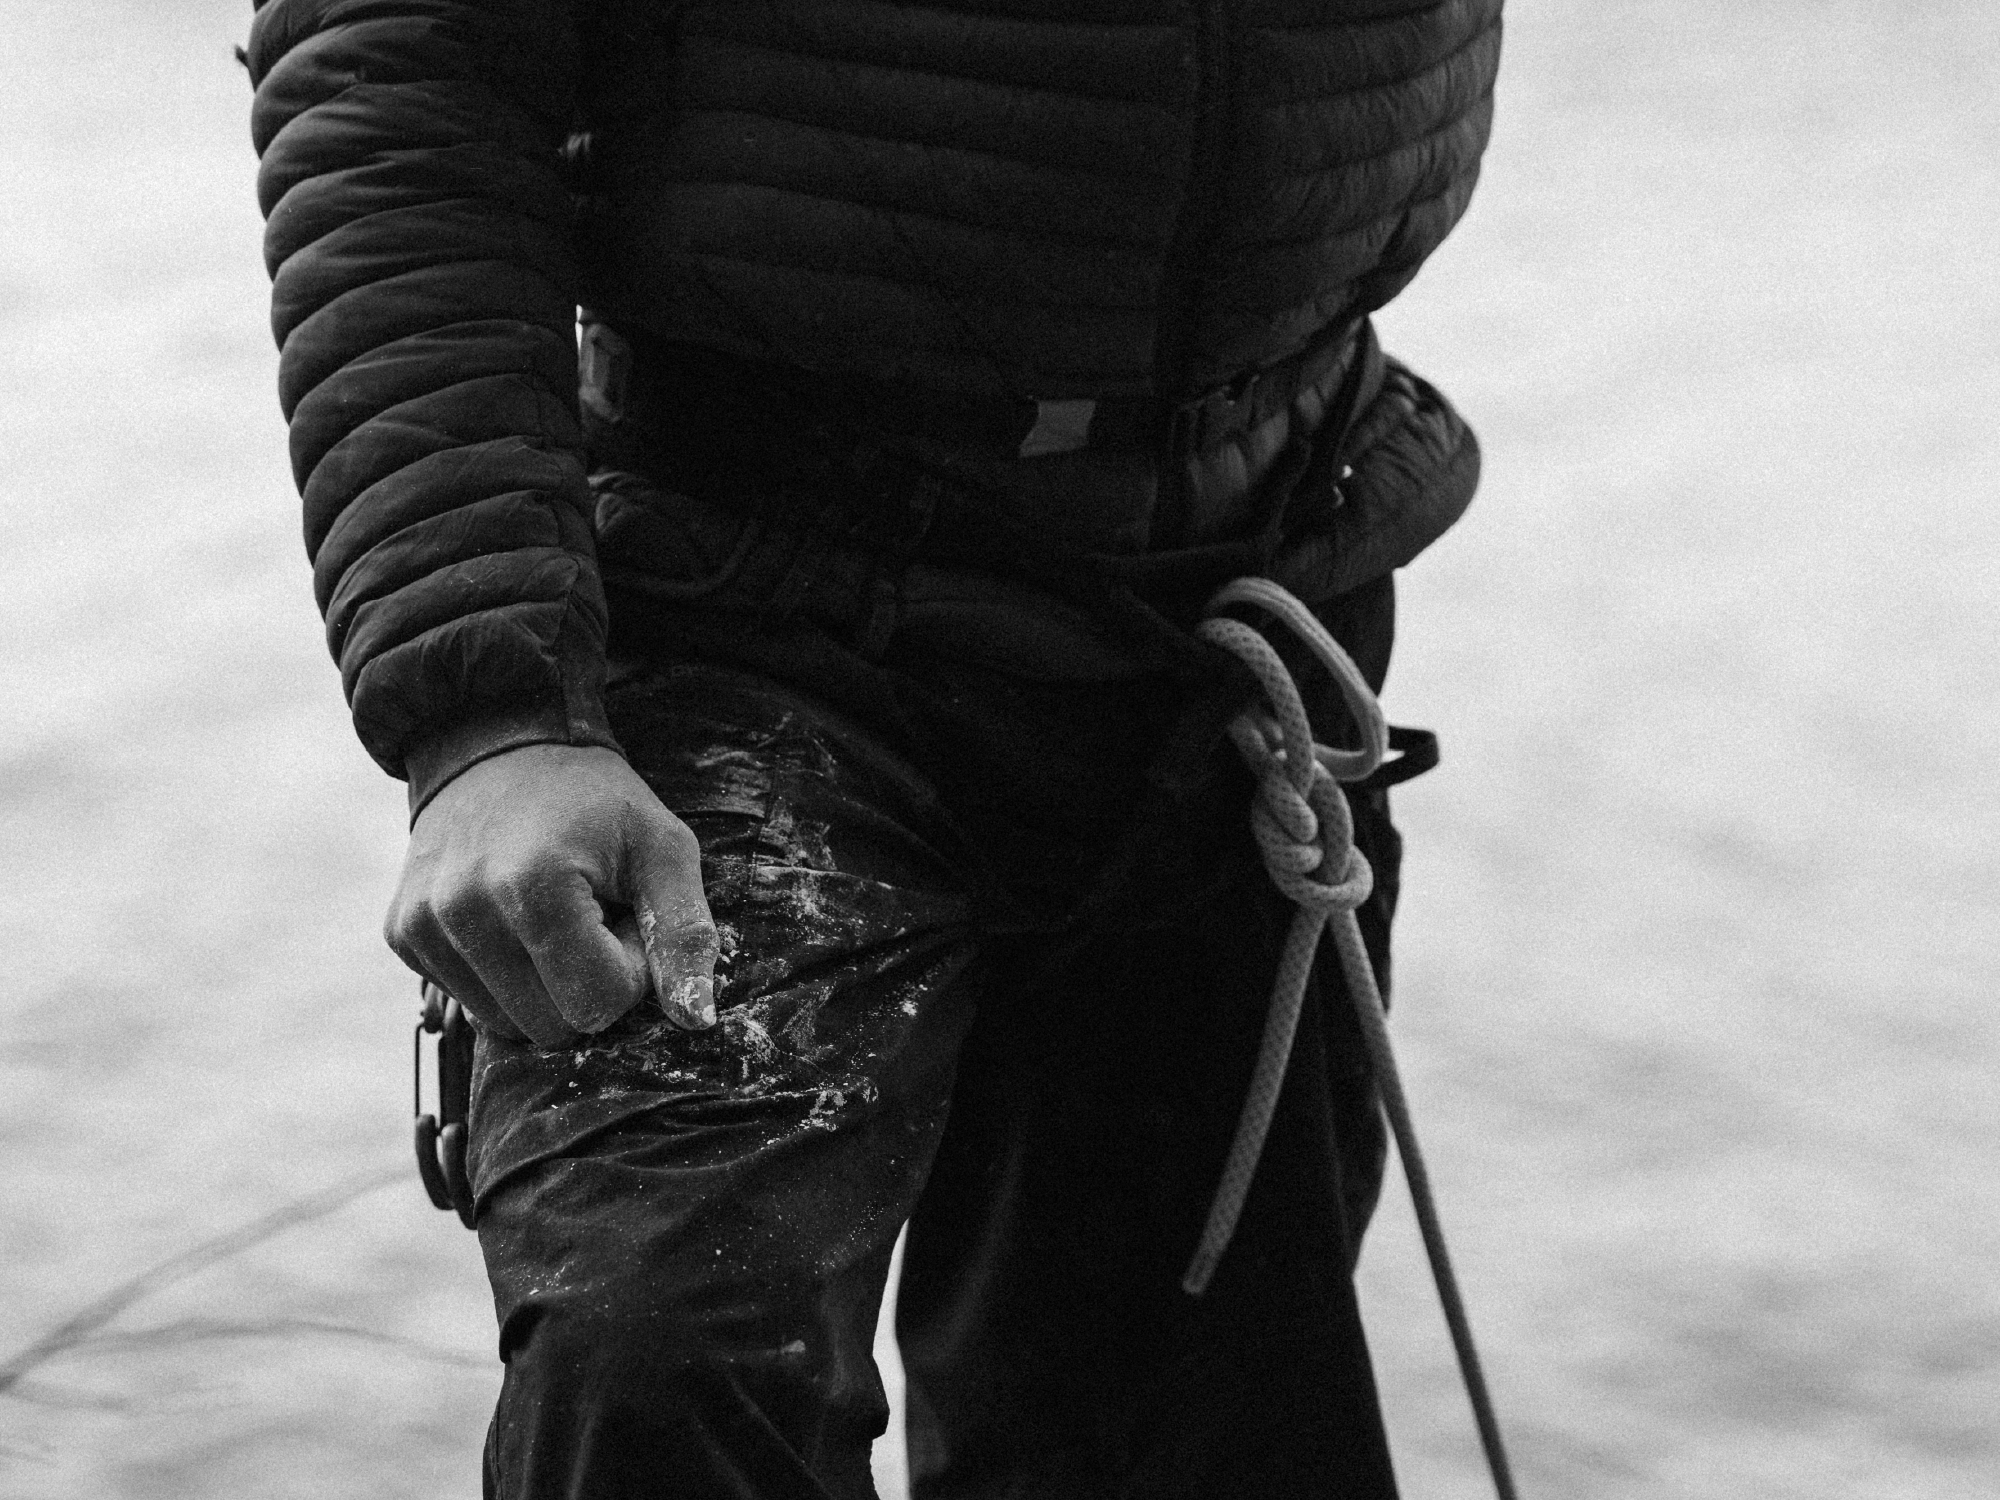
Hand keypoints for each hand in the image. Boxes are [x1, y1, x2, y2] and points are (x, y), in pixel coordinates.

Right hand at [385, 743, 719, 1043]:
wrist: (500, 742)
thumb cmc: (596, 799)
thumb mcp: (662, 847)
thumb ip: (686, 935)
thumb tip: (698, 1022)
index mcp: (534, 888)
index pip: (597, 1005)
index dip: (628, 970)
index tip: (622, 914)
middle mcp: (464, 912)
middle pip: (550, 1026)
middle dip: (586, 982)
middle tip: (591, 915)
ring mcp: (422, 925)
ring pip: (507, 1025)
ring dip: (544, 983)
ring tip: (552, 914)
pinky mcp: (401, 934)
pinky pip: (468, 1003)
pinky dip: (502, 975)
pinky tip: (511, 917)